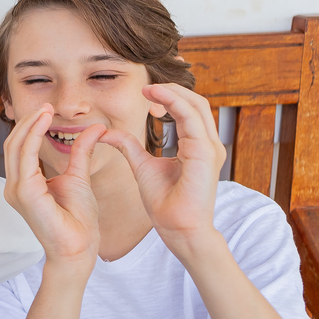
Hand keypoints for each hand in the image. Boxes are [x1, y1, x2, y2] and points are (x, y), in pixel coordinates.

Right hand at [3, 104, 102, 267]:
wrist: (78, 249)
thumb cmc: (77, 221)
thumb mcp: (79, 177)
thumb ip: (81, 152)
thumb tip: (95, 128)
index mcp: (23, 184)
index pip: (19, 147)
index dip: (30, 126)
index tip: (47, 110)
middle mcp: (14, 186)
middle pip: (13, 143)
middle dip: (28, 121)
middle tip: (47, 105)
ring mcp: (16, 190)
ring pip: (16, 147)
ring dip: (30, 124)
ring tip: (47, 110)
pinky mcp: (25, 193)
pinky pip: (25, 157)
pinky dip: (33, 137)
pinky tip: (45, 123)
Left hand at [99, 84, 225, 246]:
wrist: (178, 228)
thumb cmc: (165, 202)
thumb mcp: (142, 166)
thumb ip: (129, 146)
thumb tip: (108, 133)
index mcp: (197, 146)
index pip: (189, 111)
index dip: (169, 99)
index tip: (147, 99)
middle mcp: (208, 144)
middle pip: (196, 103)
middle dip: (171, 90)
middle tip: (146, 89)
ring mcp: (210, 148)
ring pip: (196, 106)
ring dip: (171, 93)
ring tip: (148, 90)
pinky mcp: (204, 153)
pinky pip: (191, 119)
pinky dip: (174, 104)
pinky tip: (155, 99)